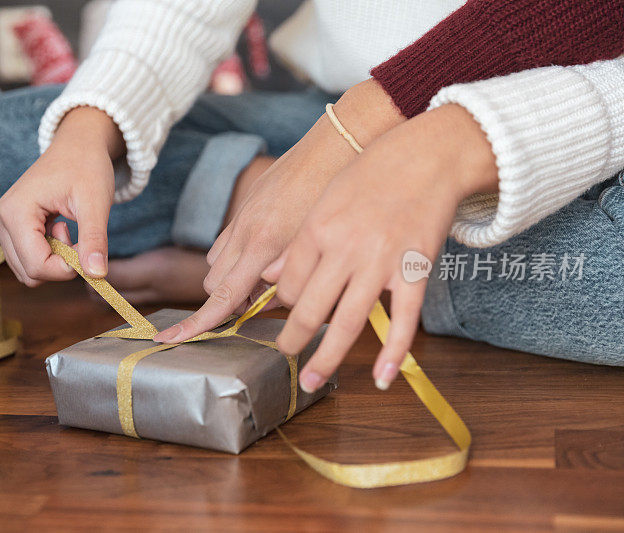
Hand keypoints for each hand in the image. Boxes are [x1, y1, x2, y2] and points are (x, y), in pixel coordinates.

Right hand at [0, 107, 123, 285]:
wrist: (77, 146)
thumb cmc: (86, 167)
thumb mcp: (96, 202)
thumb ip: (94, 240)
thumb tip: (97, 275)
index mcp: (15, 212)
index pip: (37, 266)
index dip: (68, 267)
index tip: (87, 247)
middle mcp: (0, 220)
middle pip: (30, 272)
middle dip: (61, 263)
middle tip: (77, 233)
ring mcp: (1, 225)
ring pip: (28, 270)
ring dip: (55, 260)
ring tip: (67, 227)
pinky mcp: (9, 228)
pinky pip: (28, 259)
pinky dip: (49, 254)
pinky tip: (59, 228)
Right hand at [155, 79, 403, 342]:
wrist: (338, 144)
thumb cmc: (337, 195)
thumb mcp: (319, 244)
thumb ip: (290, 277)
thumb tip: (267, 303)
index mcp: (263, 244)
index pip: (223, 296)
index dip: (199, 322)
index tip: (171, 338)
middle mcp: (244, 231)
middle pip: (214, 284)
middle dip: (227, 301)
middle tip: (261, 303)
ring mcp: (242, 216)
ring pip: (216, 263)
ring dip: (231, 279)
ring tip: (265, 279)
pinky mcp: (246, 205)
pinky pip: (225, 241)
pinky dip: (234, 257)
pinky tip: (262, 255)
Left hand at [263, 104, 497, 391]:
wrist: (428, 155)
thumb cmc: (372, 173)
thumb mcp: (326, 199)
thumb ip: (303, 241)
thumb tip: (275, 278)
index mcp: (317, 230)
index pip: (290, 284)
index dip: (286, 303)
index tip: (289, 312)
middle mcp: (344, 249)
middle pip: (308, 309)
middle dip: (291, 339)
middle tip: (285, 354)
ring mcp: (380, 263)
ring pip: (347, 323)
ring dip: (326, 358)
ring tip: (310, 380)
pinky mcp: (415, 271)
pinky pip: (403, 321)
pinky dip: (393, 353)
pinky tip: (383, 378)